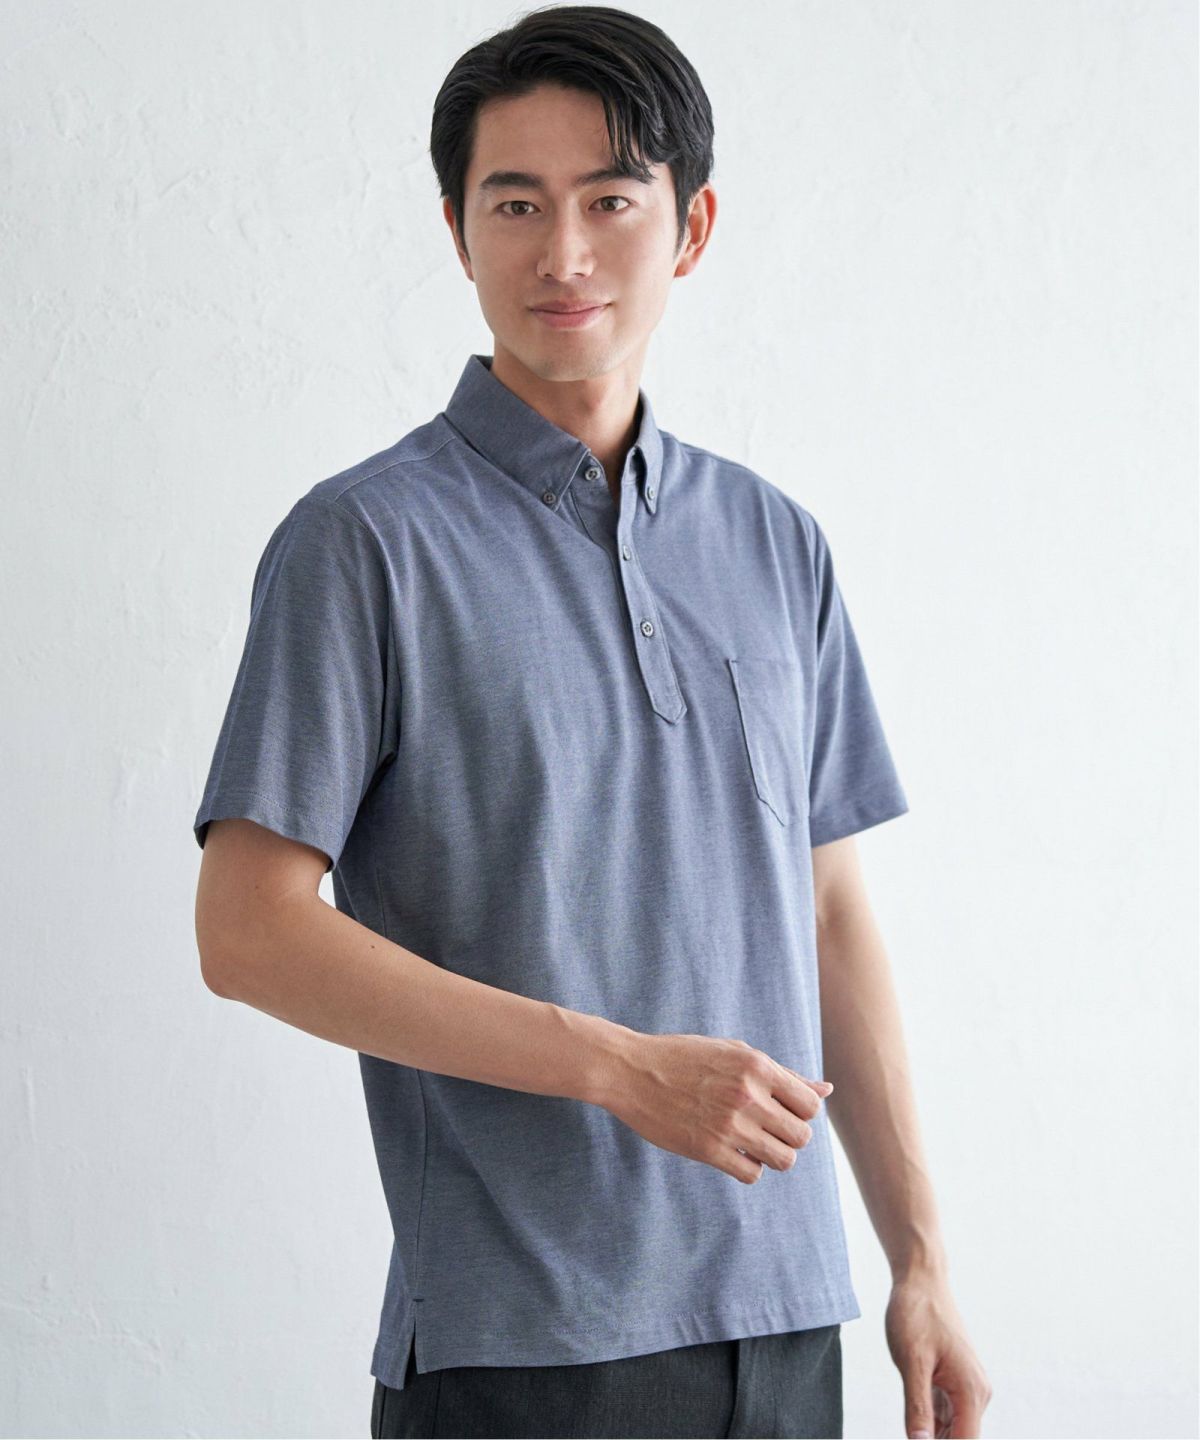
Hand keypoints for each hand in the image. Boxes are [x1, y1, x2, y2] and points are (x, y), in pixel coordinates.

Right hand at [599, 1031, 832, 1183]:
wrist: (632, 1070)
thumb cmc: (686, 1057)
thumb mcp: (736, 1053)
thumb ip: (782, 1073)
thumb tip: (826, 1090)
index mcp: (757, 1066)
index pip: (810, 1106)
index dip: (801, 1113)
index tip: (782, 1110)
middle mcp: (748, 1095)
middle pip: (801, 1136)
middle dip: (790, 1136)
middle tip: (768, 1128)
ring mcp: (728, 1124)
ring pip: (783, 1159)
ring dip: (773, 1155)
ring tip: (754, 1142)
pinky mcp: (708, 1149)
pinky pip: (752, 1174)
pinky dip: (749, 1167)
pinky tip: (734, 1152)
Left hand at [885, 1274, 992, 1437]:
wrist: (921, 1280)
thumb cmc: (916, 1314)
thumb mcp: (911, 1362)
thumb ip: (917, 1407)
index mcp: (971, 1391)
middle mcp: (976, 1392)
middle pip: (960, 1438)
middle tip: (908, 1434)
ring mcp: (966, 1386)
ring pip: (951, 1428)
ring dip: (932, 1434)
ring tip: (910, 1427)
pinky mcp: (954, 1380)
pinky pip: (944, 1412)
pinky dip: (930, 1420)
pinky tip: (913, 1419)